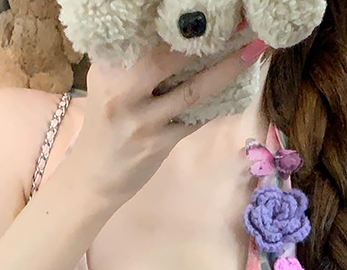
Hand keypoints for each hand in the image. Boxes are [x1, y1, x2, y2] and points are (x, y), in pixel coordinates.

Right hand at [68, 39, 265, 200]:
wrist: (94, 176)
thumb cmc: (106, 124)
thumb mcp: (108, 84)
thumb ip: (133, 59)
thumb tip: (178, 32)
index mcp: (108, 67)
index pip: (145, 34)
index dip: (178, 20)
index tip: (208, 7)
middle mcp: (122, 90)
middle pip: (170, 55)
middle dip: (207, 37)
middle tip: (239, 20)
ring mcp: (141, 120)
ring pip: (192, 90)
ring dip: (227, 68)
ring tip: (252, 49)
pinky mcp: (157, 144)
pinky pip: (195, 119)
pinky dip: (217, 102)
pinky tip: (238, 88)